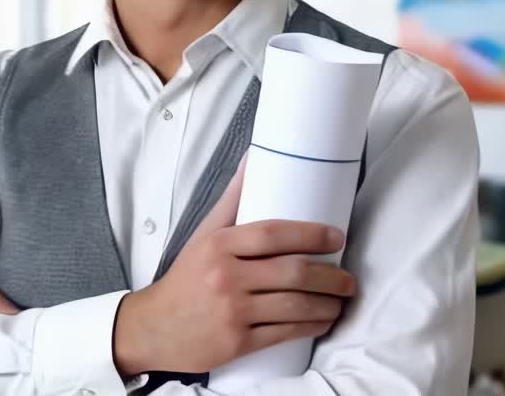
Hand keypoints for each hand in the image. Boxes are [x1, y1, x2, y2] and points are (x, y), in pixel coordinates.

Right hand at [113, 159, 355, 376]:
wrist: (155, 326)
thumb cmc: (185, 278)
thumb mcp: (202, 236)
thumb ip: (231, 202)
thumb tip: (252, 160)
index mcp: (218, 246)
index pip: (272, 234)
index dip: (310, 234)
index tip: (336, 237)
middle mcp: (225, 277)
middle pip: (292, 272)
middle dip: (330, 276)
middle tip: (349, 277)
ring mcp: (232, 312)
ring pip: (294, 306)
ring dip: (327, 304)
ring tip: (341, 300)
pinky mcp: (237, 343)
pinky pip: (285, 334)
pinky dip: (311, 327)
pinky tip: (323, 321)